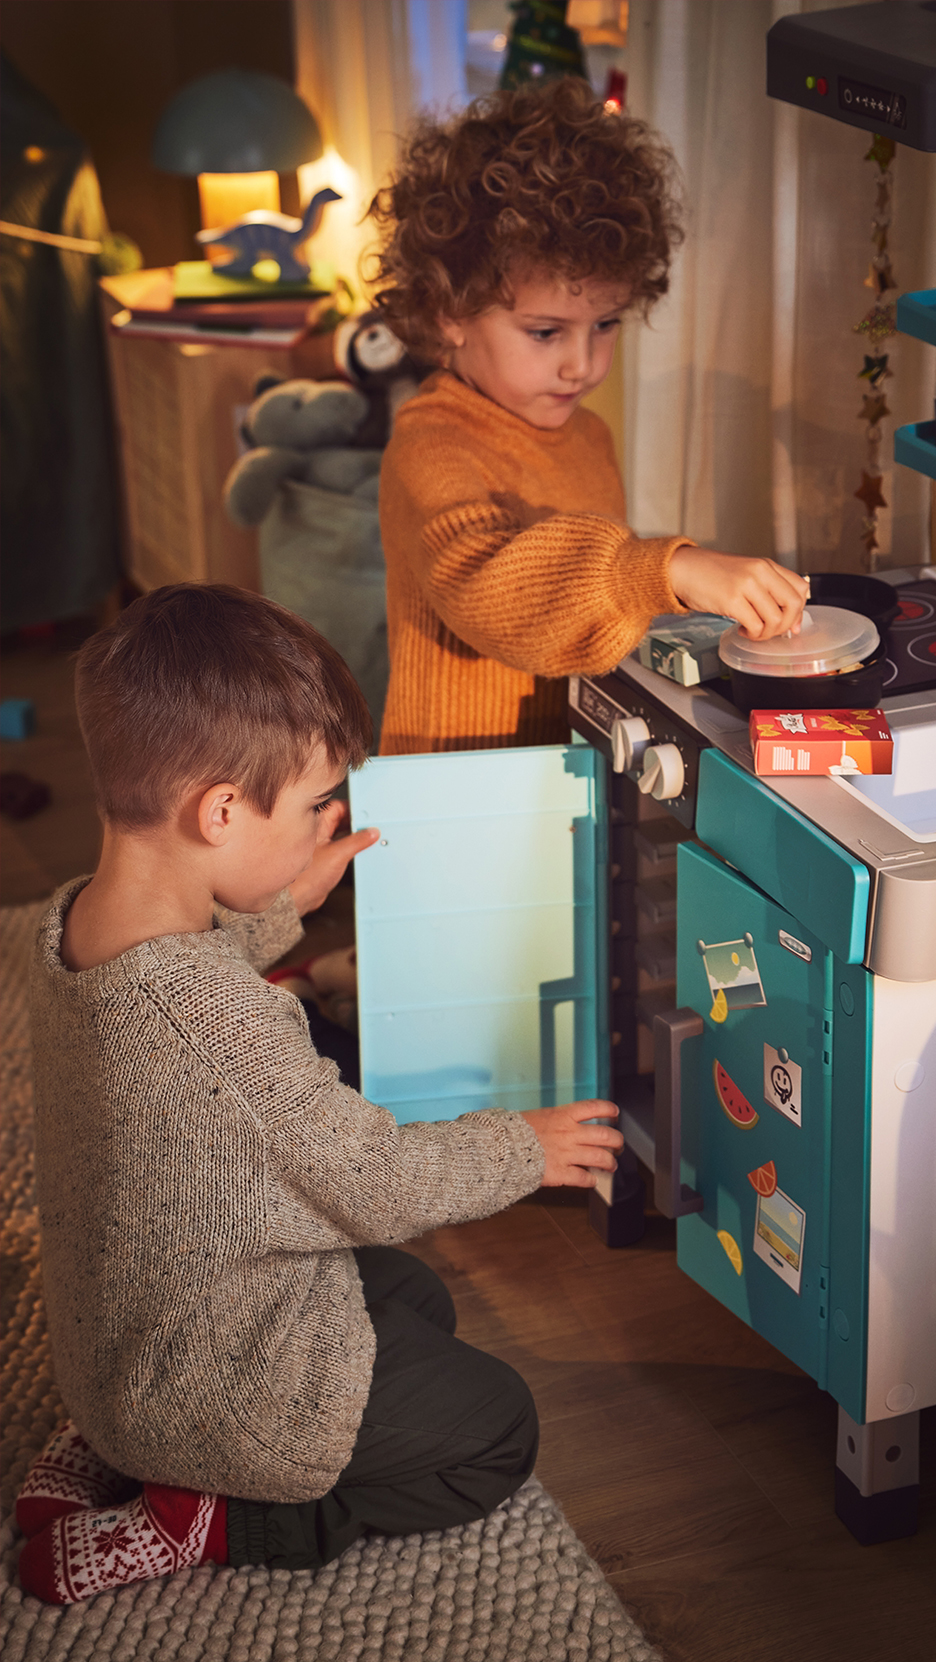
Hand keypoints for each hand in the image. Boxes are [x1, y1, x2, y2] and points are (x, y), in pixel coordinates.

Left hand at [288, 801, 379, 915]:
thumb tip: (371, 833)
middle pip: (342, 820)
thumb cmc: (305, 878)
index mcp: (316, 824)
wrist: (297, 900)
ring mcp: (322, 845)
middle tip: (371, 827)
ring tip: (368, 839)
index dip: (353, 809)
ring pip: (343, 834)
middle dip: (357, 823)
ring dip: (355, 837)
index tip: (368, 814)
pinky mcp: (327, 858)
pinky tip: (361, 851)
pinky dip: (353, 847)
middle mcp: (319, 832)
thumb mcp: (338, 855)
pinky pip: (343, 847)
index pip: (338, 807)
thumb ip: (357, 842)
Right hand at [520, 1100, 622, 1187]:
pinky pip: (584, 1178)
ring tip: (611, 1165)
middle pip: (605, 1135)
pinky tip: (592, 1180)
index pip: (594, 1107)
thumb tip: (565, 1123)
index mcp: (562, 1116)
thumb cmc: (512, 1132)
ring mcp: (566, 1153)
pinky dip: (591, 1180)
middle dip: (617, 1141)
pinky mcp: (561, 1173)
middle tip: (618, 1145)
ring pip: (601, 1158)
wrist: (500, 1148)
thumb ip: (555, 1121)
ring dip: (610, 1162)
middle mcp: (569, 1134)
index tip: (614, 1113)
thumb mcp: (537, 1117)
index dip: (609, 1109)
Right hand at [669, 548, 808, 640]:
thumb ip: (767, 590)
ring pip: (775, 619)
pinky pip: (755, 626)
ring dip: (766, 633)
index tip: (791, 624)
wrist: (683, 569)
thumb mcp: (745, 574)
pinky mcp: (731, 600)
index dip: (799, 611)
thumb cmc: (711, 574)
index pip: (801, 588)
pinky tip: (742, 630)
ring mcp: (746, 585)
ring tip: (753, 632)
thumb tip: (789, 619)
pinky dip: (752, 635)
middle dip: (785, 625)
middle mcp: (760, 572)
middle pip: (793, 605)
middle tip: (771, 631)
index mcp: (766, 566)